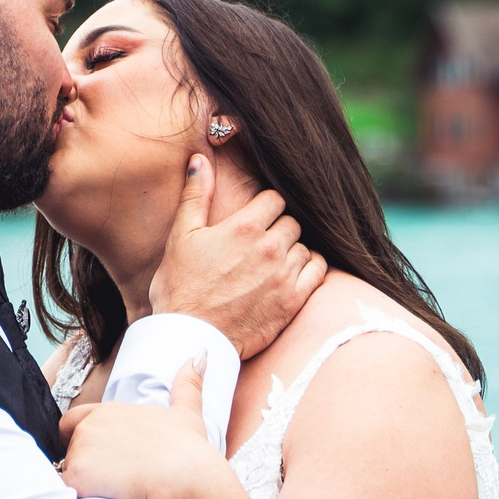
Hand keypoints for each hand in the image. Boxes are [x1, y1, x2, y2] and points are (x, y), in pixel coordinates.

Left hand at [60, 357, 219, 498]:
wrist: (185, 479)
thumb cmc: (188, 451)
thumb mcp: (187, 414)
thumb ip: (188, 385)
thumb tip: (199, 357)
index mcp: (109, 411)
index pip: (75, 421)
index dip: (81, 438)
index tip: (101, 456)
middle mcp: (89, 427)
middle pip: (68, 447)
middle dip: (81, 462)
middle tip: (109, 479)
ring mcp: (80, 451)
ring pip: (67, 472)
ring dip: (83, 484)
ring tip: (111, 496)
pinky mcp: (77, 478)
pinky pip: (65, 494)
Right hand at [149, 154, 325, 358]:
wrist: (190, 339)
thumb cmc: (180, 289)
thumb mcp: (181, 237)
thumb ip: (195, 195)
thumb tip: (200, 159)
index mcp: (244, 227)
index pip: (275, 198)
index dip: (265, 207)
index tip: (254, 219)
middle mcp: (270, 248)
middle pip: (292, 222)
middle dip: (278, 228)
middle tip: (260, 244)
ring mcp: (285, 275)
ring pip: (305, 246)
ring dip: (292, 250)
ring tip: (271, 263)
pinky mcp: (293, 301)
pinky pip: (319, 272)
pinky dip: (309, 269)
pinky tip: (292, 275)